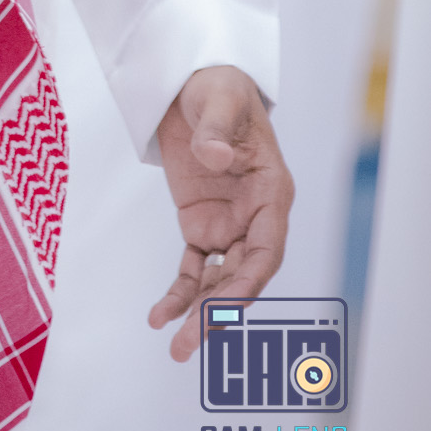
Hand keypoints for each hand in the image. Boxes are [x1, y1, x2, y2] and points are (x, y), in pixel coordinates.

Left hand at [148, 66, 292, 361]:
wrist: (193, 83)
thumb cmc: (218, 88)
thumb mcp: (218, 99)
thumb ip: (215, 130)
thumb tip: (214, 158)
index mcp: (272, 191)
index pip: (267, 248)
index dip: (250, 281)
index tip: (229, 306)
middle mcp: (256, 217)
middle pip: (243, 275)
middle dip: (219, 311)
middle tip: (190, 343)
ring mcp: (229, 224)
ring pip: (218, 280)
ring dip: (198, 313)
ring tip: (175, 347)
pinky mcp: (202, 225)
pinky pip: (193, 267)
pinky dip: (179, 292)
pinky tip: (158, 316)